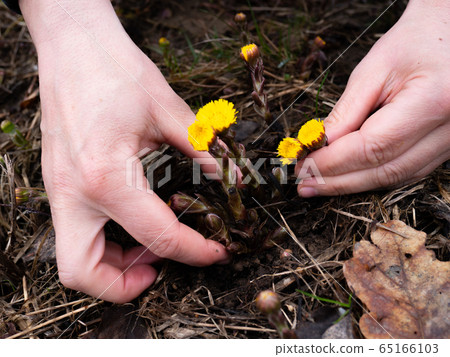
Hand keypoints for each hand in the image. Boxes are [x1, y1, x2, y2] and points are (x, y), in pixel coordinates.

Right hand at [21, 0, 228, 302]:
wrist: (73, 46)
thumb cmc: (116, 70)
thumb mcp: (167, 110)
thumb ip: (202, 150)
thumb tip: (231, 180)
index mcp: (106, 176)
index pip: (157, 236)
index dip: (194, 252)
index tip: (216, 252)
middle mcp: (74, 193)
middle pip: (84, 272)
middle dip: (126, 284)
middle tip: (161, 267)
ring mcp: (60, 191)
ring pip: (73, 259)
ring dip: (112, 266)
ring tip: (149, 249)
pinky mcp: (59, 184)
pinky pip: (76, 233)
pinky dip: (104, 243)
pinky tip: (132, 222)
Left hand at [296, 0, 449, 196]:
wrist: (448, 35)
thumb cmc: (412, 43)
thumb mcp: (372, 71)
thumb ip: (346, 113)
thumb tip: (318, 148)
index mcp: (433, 101)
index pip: (373, 147)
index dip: (334, 162)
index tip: (304, 165)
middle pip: (385, 170)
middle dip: (339, 180)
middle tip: (305, 183)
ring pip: (396, 177)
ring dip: (354, 184)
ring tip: (319, 184)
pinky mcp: (447, 145)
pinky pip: (407, 171)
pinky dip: (374, 176)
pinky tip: (347, 177)